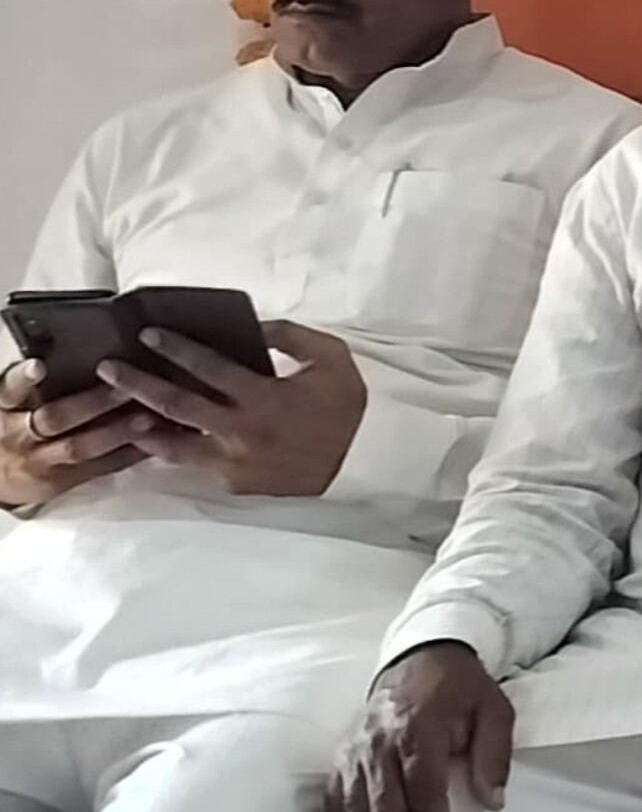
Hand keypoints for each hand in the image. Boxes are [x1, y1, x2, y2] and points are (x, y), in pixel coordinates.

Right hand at [0, 360, 154, 507]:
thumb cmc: (12, 422)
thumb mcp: (11, 402)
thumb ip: (32, 383)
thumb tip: (78, 344)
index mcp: (5, 407)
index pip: (10, 390)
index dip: (24, 379)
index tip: (39, 366)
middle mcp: (19, 434)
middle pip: (55, 418)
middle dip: (92, 404)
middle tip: (125, 388)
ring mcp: (41, 460)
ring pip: (79, 447)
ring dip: (116, 432)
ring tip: (149, 417)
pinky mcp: (60, 481)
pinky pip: (97, 468)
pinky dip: (127, 454)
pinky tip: (156, 440)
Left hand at [97, 319, 364, 496]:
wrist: (361, 462)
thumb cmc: (346, 407)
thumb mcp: (332, 358)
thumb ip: (291, 337)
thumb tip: (253, 327)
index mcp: (263, 397)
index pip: (209, 367)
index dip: (176, 348)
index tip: (148, 335)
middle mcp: (240, 430)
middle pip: (177, 405)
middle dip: (138, 383)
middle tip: (109, 369)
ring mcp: (233, 461)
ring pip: (174, 444)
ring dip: (142, 426)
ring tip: (118, 413)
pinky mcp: (233, 483)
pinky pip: (194, 464)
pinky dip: (171, 451)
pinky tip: (155, 440)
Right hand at [327, 641, 514, 811]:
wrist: (420, 657)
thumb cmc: (461, 689)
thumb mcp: (494, 710)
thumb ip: (495, 756)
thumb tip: (493, 801)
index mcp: (417, 728)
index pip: (423, 790)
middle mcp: (378, 743)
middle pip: (384, 808)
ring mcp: (353, 754)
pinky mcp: (339, 761)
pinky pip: (333, 806)